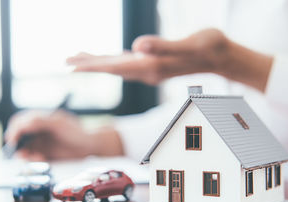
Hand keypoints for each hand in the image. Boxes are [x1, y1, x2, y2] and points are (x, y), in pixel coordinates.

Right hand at [5, 110, 123, 160]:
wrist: (90, 146)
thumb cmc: (76, 131)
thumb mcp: (58, 124)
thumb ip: (40, 121)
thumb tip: (23, 123)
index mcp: (40, 119)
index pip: (20, 121)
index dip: (14, 130)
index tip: (13, 139)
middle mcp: (38, 130)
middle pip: (19, 136)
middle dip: (17, 144)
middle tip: (20, 152)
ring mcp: (41, 142)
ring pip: (25, 148)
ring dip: (25, 153)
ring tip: (35, 156)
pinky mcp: (45, 153)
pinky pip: (33, 157)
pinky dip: (34, 159)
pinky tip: (41, 158)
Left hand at [67, 28, 272, 91]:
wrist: (222, 57)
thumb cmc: (209, 47)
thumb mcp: (189, 44)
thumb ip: (163, 47)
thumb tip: (136, 45)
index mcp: (151, 66)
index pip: (115, 66)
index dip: (93, 65)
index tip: (72, 64)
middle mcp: (147, 71)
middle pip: (111, 68)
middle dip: (88, 65)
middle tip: (66, 60)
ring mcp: (150, 69)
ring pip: (118, 66)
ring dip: (98, 62)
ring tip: (80, 58)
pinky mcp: (154, 64)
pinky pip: (128, 63)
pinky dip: (114, 60)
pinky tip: (109, 58)